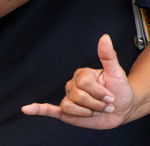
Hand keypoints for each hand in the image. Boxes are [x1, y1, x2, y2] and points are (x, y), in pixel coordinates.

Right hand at [21, 34, 135, 128]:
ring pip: (69, 106)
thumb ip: (108, 56)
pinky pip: (49, 110)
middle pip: (78, 96)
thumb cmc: (120, 90)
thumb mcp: (116, 72)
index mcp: (82, 74)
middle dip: (96, 104)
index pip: (84, 83)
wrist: (122, 109)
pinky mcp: (66, 112)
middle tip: (106, 105)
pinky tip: (26, 109)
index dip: (99, 92)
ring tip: (97, 111)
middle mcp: (73, 85)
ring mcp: (69, 98)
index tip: (111, 96)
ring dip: (86, 112)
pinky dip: (38, 110)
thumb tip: (104, 37)